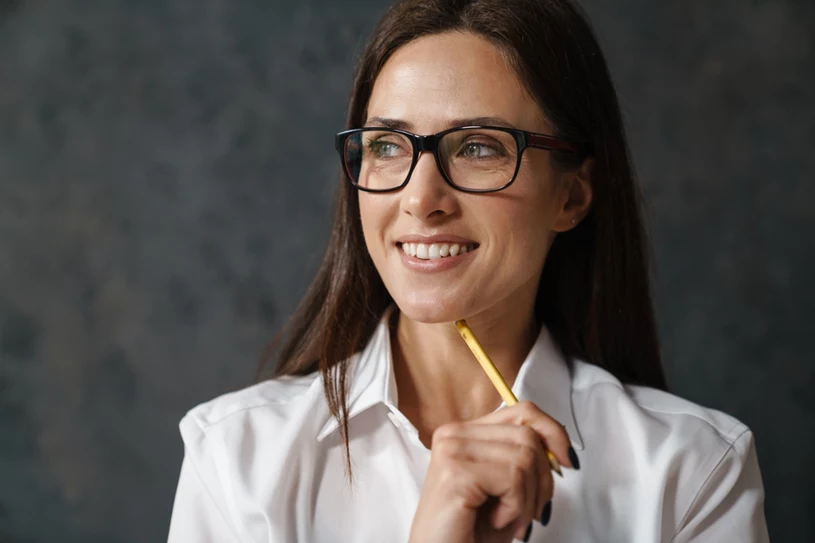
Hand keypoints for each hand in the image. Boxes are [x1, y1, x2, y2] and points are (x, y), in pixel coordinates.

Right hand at [408, 401, 573, 542]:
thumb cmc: (472, 530)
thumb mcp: (507, 487)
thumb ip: (526, 457)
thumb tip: (560, 447)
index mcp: (465, 432)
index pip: (523, 412)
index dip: (553, 432)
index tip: (567, 461)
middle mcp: (454, 435)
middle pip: (528, 435)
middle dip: (543, 479)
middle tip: (530, 511)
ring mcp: (452, 450)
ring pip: (524, 457)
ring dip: (528, 498)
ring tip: (509, 518)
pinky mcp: (455, 473)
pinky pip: (513, 478)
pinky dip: (516, 507)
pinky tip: (496, 519)